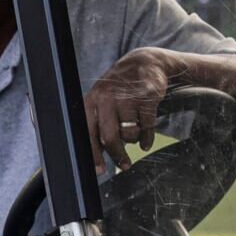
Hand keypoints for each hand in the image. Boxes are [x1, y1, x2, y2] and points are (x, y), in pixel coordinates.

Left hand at [85, 49, 172, 171]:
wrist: (144, 63)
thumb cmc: (118, 90)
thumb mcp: (101, 101)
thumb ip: (96, 124)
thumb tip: (94, 157)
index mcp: (90, 101)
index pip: (88, 133)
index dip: (94, 155)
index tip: (100, 171)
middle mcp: (106, 98)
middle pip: (110, 137)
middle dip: (117, 155)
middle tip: (124, 166)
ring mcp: (127, 97)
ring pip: (130, 133)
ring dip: (133, 140)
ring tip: (134, 136)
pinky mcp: (147, 97)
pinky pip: (147, 127)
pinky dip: (147, 138)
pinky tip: (146, 141)